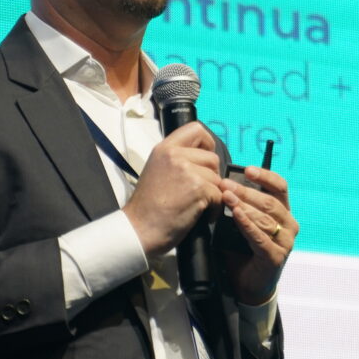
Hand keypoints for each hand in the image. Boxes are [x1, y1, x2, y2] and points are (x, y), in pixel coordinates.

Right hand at [123, 122, 221, 257]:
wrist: (139, 229)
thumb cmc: (147, 206)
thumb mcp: (157, 170)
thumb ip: (176, 159)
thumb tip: (201, 157)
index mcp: (165, 148)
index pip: (195, 129)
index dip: (207, 143)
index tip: (205, 158)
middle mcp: (175, 155)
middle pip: (212, 157)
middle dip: (212, 175)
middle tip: (200, 191)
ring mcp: (187, 170)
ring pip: (217, 178)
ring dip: (213, 194)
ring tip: (197, 205)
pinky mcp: (198, 188)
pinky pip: (219, 195)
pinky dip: (214, 208)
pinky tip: (201, 215)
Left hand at [221, 167, 297, 305]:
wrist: (248, 285)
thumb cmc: (245, 251)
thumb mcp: (244, 224)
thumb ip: (240, 207)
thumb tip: (224, 187)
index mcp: (284, 213)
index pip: (280, 188)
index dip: (265, 177)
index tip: (247, 169)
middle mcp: (289, 226)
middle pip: (270, 202)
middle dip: (246, 191)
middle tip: (225, 184)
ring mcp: (285, 242)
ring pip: (266, 218)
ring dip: (244, 205)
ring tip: (226, 197)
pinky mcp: (275, 257)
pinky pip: (260, 237)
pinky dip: (247, 224)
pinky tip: (236, 215)